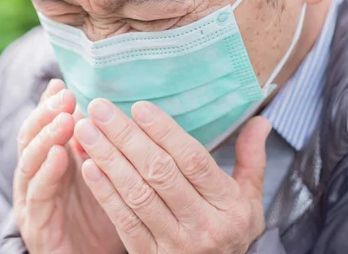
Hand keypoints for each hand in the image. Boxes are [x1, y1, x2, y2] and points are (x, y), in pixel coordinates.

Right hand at [13, 80, 124, 253]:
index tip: (62, 85)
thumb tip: (95, 105)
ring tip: (63, 119)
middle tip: (65, 96)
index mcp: (48, 160)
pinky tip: (59, 155)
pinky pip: (39, 194)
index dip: (48, 104)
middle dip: (46, 114)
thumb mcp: (97, 172)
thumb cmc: (96, 214)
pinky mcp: (36, 223)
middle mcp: (34, 175)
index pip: (42, 125)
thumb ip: (91, 143)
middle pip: (31, 138)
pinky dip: (47, 172)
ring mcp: (31, 199)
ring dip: (46, 138)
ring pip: (29, 162)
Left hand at [74, 99, 271, 253]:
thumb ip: (252, 160)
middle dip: (126, 136)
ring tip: (86, 129)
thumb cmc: (230, 232)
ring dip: (108, 158)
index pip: (194, 161)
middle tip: (100, 107)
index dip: (165, 132)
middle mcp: (203, 225)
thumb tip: (261, 121)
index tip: (138, 106)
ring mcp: (174, 244)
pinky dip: (104, 192)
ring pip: (137, 193)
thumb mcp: (249, 200)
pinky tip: (88, 165)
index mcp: (230, 206)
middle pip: (160, 173)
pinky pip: (123, 220)